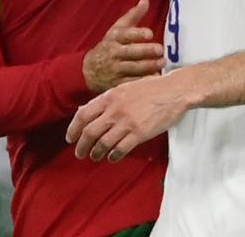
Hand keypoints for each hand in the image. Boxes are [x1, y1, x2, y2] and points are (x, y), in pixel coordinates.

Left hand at [66, 73, 188, 161]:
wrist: (174, 91)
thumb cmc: (151, 88)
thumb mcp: (124, 88)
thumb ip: (106, 100)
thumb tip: (86, 110)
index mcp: (110, 96)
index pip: (83, 114)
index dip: (73, 128)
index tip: (70, 138)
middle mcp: (115, 110)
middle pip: (90, 132)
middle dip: (81, 146)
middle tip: (80, 153)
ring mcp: (127, 122)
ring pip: (103, 143)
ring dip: (96, 153)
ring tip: (95, 156)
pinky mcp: (139, 133)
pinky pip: (120, 149)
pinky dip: (113, 156)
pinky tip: (112, 157)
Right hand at [82, 0, 164, 92]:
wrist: (90, 70)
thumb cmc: (109, 45)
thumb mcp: (118, 29)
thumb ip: (133, 15)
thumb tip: (146, 0)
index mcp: (114, 37)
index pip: (125, 35)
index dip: (137, 34)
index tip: (150, 33)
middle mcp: (114, 53)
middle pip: (130, 52)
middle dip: (146, 51)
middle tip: (160, 49)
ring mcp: (115, 69)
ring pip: (133, 68)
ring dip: (148, 66)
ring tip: (162, 62)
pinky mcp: (117, 84)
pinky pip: (131, 83)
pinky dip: (143, 81)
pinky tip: (155, 78)